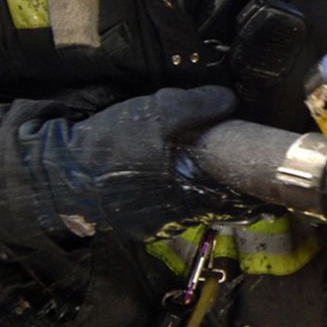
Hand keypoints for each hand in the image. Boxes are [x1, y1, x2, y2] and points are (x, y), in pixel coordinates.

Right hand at [38, 85, 243, 242]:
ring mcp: (157, 225)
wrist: (62, 170)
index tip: (264, 183)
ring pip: (193, 212)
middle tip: (242, 181)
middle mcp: (177, 216)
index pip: (238, 200)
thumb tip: (229, 100)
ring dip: (203, 199)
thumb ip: (199, 105)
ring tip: (208, 182)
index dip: (252, 191)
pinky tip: (172, 186)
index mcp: (190, 192)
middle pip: (218, 208)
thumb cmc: (112, 143)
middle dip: (230, 195)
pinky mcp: (138, 226)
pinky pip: (168, 215)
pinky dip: (176, 203)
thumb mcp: (159, 111)